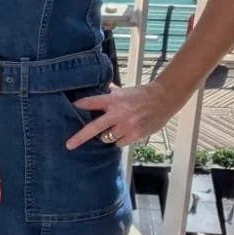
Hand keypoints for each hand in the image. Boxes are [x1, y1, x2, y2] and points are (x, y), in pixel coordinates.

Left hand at [65, 82, 185, 151]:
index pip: (92, 102)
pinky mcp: (135, 135)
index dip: (80, 105)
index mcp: (114, 100)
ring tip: (114, 128)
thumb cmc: (143, 94)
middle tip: (69, 145)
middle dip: (80, 137)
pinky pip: (119, 143)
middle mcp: (118, 114)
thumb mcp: (124, 90)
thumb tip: (101, 89)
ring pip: (107, 138)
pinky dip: (119, 140)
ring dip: (106, 135)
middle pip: (94, 128)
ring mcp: (126, 126)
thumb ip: (110, 93)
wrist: (164, 98)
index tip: (72, 107)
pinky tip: (125, 132)